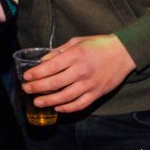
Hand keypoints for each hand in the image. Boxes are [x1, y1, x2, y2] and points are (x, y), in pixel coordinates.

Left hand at [19, 35, 135, 113]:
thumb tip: (42, 62)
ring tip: (37, 102)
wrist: (123, 53)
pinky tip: (58, 107)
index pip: (50, 67)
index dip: (36, 74)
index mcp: (75, 55)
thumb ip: (59, 52)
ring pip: (65, 97)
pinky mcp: (97, 94)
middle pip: (54, 83)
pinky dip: (67, 108)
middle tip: (26, 89)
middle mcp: (81, 71)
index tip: (26, 77)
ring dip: (49, 101)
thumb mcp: (77, 42)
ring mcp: (90, 84)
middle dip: (37, 88)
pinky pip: (80, 105)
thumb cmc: (98, 45)